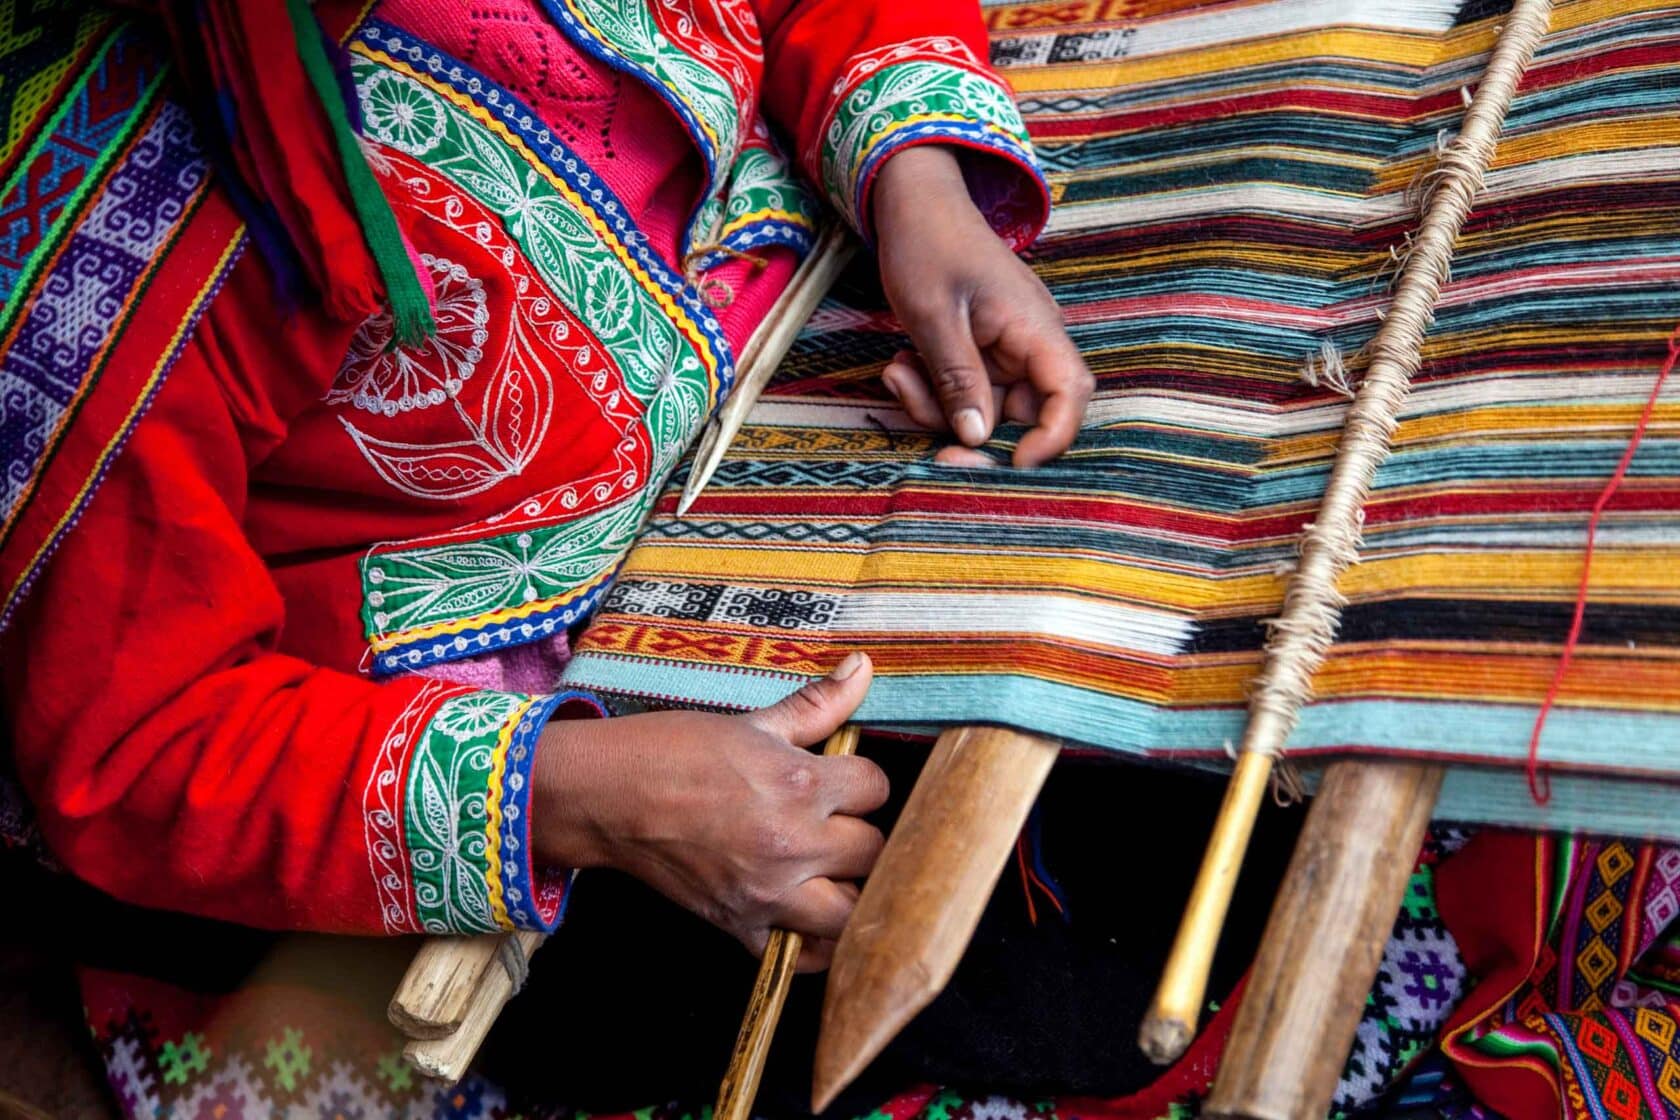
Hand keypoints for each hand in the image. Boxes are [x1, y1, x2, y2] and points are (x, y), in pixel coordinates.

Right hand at [532, 654, 885, 969]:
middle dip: (860, 834)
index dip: (862, 781)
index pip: (876, 788)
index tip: (842, 781)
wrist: (606, 796)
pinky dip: (814, 943)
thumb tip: (864, 666)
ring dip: (850, 892)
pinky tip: (808, 916)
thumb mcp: (751, 721)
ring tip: (831, 872)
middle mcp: (793, 844)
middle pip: (874, 851)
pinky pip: (804, 956)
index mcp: (800, 784)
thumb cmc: (674, 751)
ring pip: (854, 914)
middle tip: (836, 824)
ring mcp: (768, 893)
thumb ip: (816, 704)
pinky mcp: (741, 927)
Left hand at [872, 146, 1092, 466]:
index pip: (1070, 392)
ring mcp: (1004, 348)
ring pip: (983, 407)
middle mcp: (1029, 342)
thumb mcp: (934, 316)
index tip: (1012, 463)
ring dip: (937, 406)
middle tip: (925, 434)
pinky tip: (902, 361)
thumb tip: (976, 438)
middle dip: (969, 428)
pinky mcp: (979, 351)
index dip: (1053, 436)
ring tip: (898, 368)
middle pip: (1020, 412)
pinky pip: (963, 390)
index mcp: (1034, 326)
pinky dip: (931, 389)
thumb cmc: (927, 244)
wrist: (912, 202)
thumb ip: (957, 378)